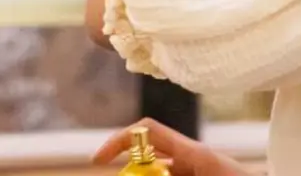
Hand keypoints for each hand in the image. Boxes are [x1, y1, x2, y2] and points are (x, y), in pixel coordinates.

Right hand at [93, 118, 254, 175]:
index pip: (147, 130)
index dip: (119, 140)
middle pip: (148, 156)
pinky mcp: (202, 175)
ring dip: (146, 174)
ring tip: (136, 173)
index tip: (98, 160)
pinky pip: (172, 174)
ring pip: (160, 169)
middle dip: (132, 170)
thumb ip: (164, 174)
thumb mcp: (202, 173)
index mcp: (195, 151)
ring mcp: (198, 168)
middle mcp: (194, 157)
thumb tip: (138, 172)